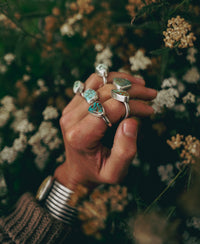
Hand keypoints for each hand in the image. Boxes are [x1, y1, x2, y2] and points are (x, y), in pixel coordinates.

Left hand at [54, 71, 156, 189]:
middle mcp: (71, 118)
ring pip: (98, 81)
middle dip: (133, 91)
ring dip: (122, 80)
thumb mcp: (115, 172)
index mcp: (80, 136)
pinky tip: (125, 84)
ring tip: (141, 85)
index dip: (134, 105)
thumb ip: (125, 151)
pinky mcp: (73, 103)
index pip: (111, 108)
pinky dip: (110, 79)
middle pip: (106, 92)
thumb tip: (132, 121)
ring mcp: (70, 108)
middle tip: (151, 95)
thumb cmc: (97, 171)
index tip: (149, 110)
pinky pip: (92, 82)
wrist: (78, 169)